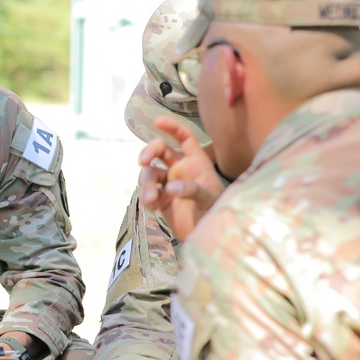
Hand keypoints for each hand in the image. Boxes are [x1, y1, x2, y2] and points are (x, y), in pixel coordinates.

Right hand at [138, 116, 223, 240]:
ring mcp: (168, 184)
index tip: (157, 122)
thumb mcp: (211, 199)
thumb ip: (193, 190)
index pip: (184, 138)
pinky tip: (151, 207)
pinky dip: (145, 197)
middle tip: (143, 161)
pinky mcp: (160, 199)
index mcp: (196, 162)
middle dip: (148, 152)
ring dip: (146, 183)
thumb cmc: (217, 213)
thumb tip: (170, 187)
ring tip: (150, 198)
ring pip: (149, 173)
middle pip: (159, 151)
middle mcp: (180, 169)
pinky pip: (146, 191)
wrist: (209, 237)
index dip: (172, 127)